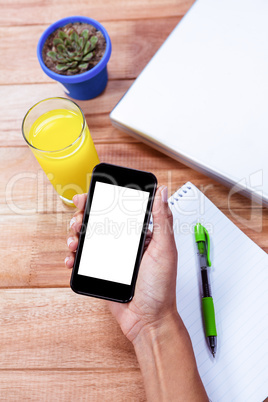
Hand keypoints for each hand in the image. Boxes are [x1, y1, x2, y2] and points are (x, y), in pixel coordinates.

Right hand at [65, 186, 177, 342]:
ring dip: (75, 236)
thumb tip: (162, 193)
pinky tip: (72, 258)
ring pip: (88, 239)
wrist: (148, 321)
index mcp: (140, 235)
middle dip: (84, 218)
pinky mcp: (102, 272)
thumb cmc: (161, 289)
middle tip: (79, 221)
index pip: (119, 211)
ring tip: (74, 241)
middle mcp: (125, 244)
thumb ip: (162, 220)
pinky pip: (84, 260)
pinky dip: (74, 257)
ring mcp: (112, 258)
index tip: (89, 198)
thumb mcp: (165, 250)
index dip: (102, 202)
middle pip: (99, 223)